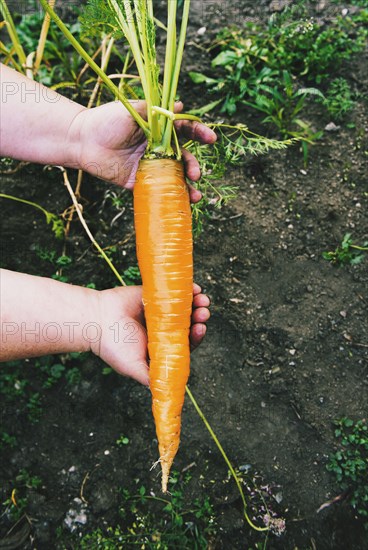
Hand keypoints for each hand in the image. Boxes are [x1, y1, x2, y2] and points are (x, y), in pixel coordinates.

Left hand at [73, 101, 216, 202]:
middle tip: (195, 174)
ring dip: (188, 187)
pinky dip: (170, 197)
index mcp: (159, 131)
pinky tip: (179, 201)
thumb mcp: (134, 110)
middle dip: (193, 166)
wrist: (83, 140)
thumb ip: (157, 111)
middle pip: (184, 159)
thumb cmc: (107, 120)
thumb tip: (180, 105)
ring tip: (195, 194)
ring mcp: (150, 168)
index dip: (200, 134)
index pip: (185, 132)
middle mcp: (158, 150)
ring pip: (175, 178)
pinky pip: (158, 191)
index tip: (211, 139)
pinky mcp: (138, 183)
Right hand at [92, 283, 209, 385]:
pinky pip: (172, 291)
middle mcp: (164, 328)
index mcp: (162, 346)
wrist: (96, 321)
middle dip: (199, 318)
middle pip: (189, 323)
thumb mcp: (133, 368)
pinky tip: (193, 288)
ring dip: (197, 303)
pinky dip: (185, 289)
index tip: (200, 328)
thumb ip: (151, 379)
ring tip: (201, 299)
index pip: (186, 342)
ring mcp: (160, 310)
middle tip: (203, 312)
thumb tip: (168, 394)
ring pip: (185, 306)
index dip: (196, 336)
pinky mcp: (154, 295)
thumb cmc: (113, 347)